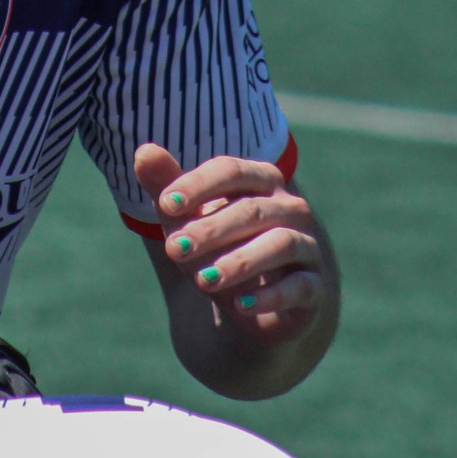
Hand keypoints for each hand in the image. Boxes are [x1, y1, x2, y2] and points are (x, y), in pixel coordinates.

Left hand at [134, 143, 325, 346]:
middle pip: (251, 209)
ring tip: (203, 280)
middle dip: (210, 229)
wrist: (251, 301)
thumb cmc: (215, 246)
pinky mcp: (313, 288)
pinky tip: (240, 305)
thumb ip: (167, 186)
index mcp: (260, 179)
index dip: (198, 184)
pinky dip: (270, 296)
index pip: (231, 170)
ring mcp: (306, 246)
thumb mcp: (187, 220)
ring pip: (280, 244)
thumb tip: (143, 152)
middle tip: (175, 248)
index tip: (165, 204)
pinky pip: (299, 287)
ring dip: (239, 262)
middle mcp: (290, 207)